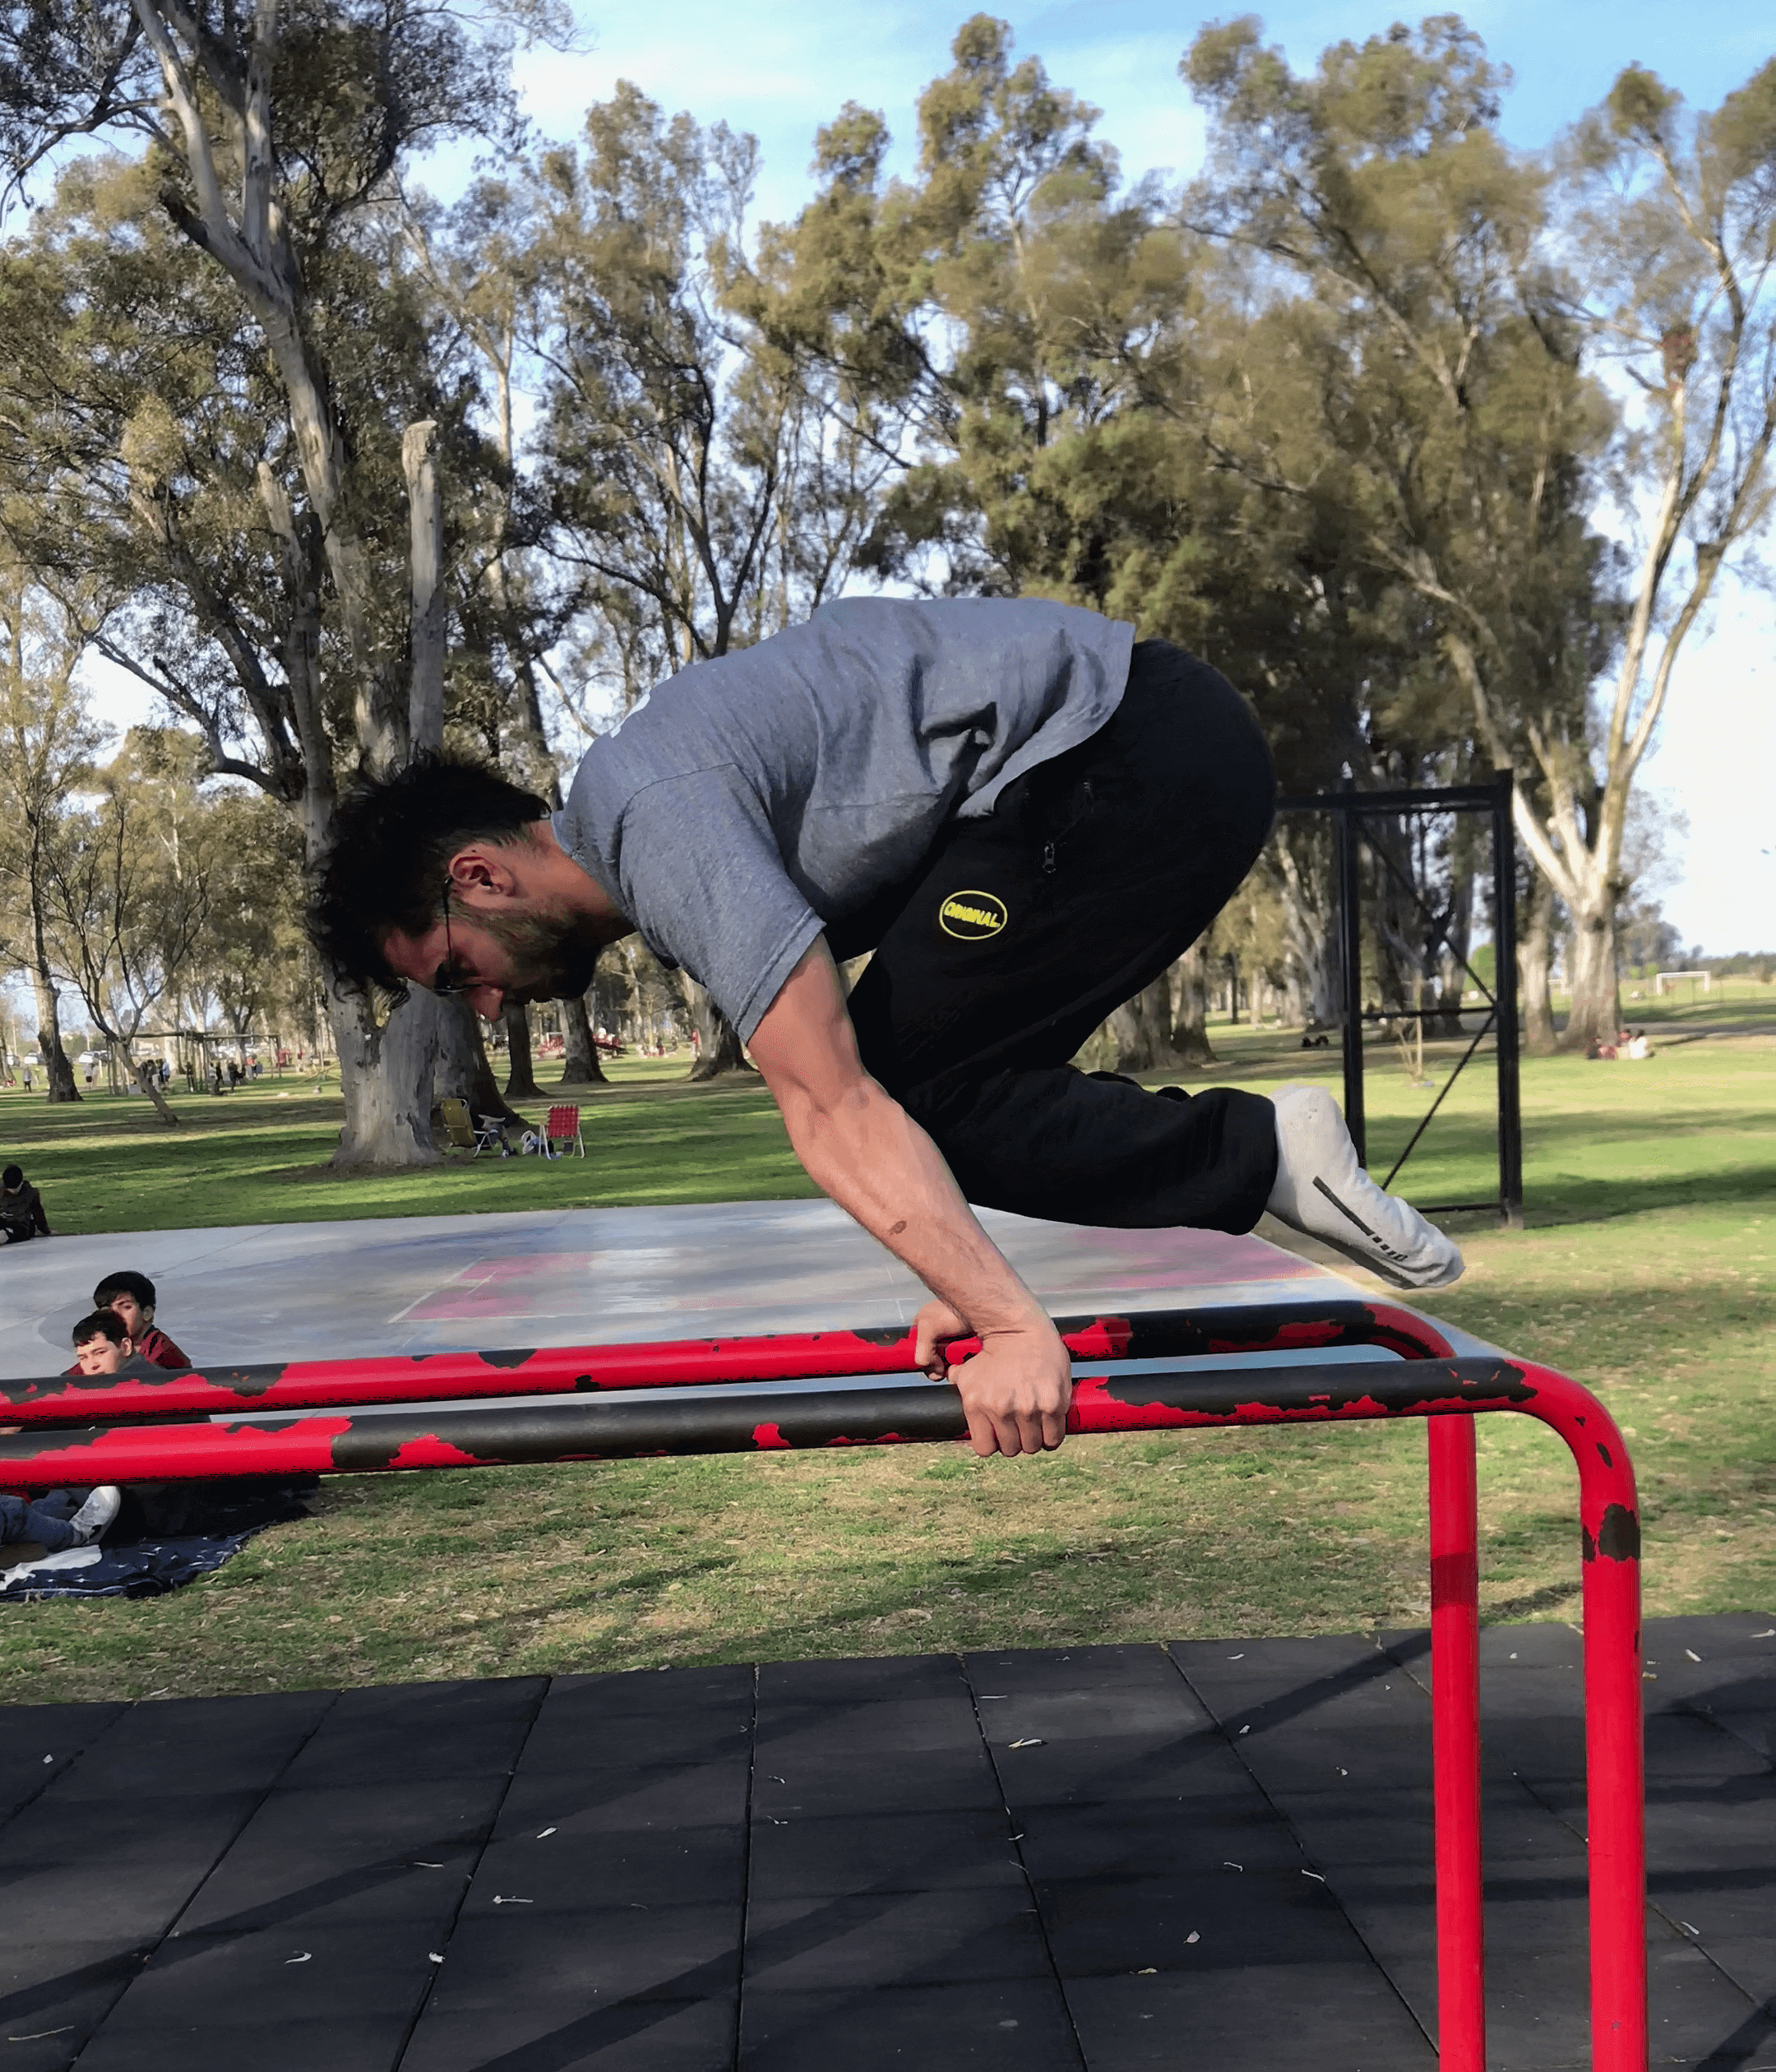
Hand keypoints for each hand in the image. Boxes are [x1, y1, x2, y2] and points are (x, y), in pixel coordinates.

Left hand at [914, 1300, 1071, 1457]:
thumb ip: (957, 1382)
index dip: (992, 1444)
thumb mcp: (969, 1369)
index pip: (985, 1449)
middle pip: (1011, 1449)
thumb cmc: (995, 1351)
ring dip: (1033, 1441)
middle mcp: (1002, 1410)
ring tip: (1034, 1429)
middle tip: (1019, 1431)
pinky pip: (1054, 1437)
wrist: (1022, 1330)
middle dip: (1014, 1443)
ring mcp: (1028, 1408)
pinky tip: (1049, 1429)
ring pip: (1032, 1446)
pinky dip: (1052, 1437)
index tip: (999, 1438)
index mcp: (978, 1405)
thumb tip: (945, 1379)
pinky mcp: (1052, 1405)